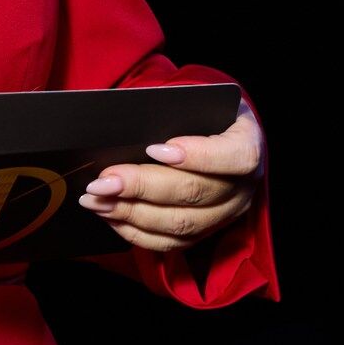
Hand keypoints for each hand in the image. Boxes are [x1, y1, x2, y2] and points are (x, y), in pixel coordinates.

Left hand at [76, 98, 264, 254]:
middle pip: (195, 192)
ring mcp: (225, 214)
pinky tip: (109, 216)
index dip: (197, 156)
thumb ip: (174, 111)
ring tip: (96, 200)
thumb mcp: (200, 102)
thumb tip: (131, 121)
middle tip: (103, 181)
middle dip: (141, 187)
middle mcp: (243, 185)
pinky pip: (170, 242)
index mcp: (248, 144)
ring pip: (180, 223)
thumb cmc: (204, 114)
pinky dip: (134, 231)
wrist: (217, 135)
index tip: (154, 148)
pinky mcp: (204, 232)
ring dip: (131, 212)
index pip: (235, 157)